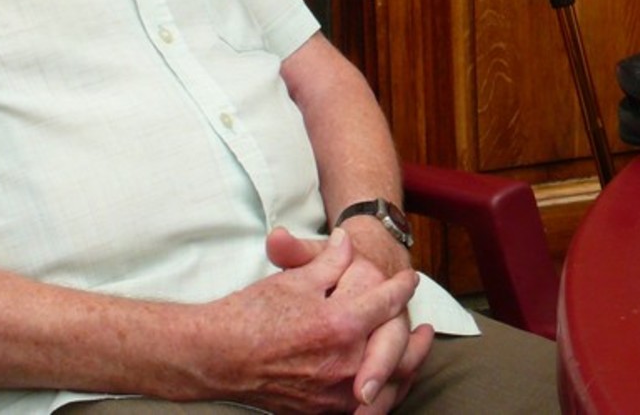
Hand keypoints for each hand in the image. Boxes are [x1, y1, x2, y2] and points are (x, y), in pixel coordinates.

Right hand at [198, 229, 432, 412]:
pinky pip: (367, 405)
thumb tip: (348, 242)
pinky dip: (385, 391)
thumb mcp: (294, 279)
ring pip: (390, 382)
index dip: (402, 286)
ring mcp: (334, 391)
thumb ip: (330, 261)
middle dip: (416, 336)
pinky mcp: (322, 410)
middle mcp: (343, 361)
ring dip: (408, 365)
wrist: (214, 357)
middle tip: (425, 325)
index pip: (387, 301)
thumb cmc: (250, 315)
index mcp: (340, 323)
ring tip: (416, 350)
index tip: (409, 279)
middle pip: (399, 347)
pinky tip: (389, 380)